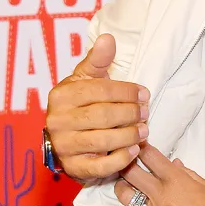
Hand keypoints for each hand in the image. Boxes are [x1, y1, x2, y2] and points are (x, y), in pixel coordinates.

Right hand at [46, 34, 149, 180]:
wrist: (65, 139)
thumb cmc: (80, 105)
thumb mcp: (85, 80)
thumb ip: (97, 60)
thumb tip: (108, 38)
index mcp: (61, 95)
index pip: (99, 90)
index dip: (126, 92)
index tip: (144, 94)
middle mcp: (58, 121)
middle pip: (103, 116)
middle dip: (130, 113)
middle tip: (146, 113)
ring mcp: (64, 146)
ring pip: (103, 141)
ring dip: (129, 136)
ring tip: (145, 130)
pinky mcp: (74, 167)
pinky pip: (100, 167)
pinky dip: (121, 159)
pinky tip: (135, 150)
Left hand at [113, 143, 204, 205]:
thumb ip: (187, 173)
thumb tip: (174, 164)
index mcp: (174, 178)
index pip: (149, 156)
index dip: (141, 147)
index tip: (138, 146)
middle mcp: (159, 193)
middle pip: (130, 173)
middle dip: (126, 165)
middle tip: (127, 164)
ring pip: (125, 196)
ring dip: (123, 189)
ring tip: (126, 187)